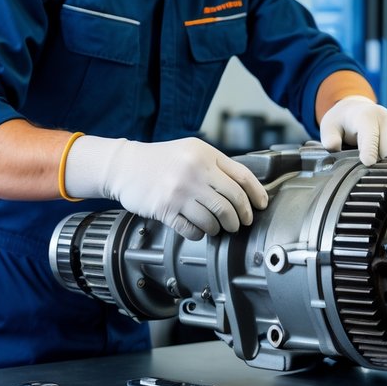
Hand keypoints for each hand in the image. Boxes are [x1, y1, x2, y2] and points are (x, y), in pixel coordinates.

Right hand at [64, 136, 267, 239]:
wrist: (125, 166)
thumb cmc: (162, 160)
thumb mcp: (192, 151)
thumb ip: (216, 165)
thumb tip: (245, 189)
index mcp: (205, 155)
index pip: (242, 177)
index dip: (256, 194)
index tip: (261, 206)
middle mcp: (195, 172)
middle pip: (232, 202)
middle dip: (241, 217)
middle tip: (241, 223)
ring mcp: (180, 191)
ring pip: (215, 219)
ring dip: (221, 228)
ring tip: (220, 228)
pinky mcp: (166, 209)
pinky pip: (193, 230)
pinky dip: (200, 234)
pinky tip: (199, 230)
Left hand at [319, 96, 386, 165]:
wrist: (357, 109)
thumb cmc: (344, 121)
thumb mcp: (330, 126)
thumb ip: (330, 137)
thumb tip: (333, 146)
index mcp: (367, 116)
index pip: (371, 134)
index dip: (370, 150)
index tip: (369, 163)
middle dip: (385, 163)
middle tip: (377, 177)